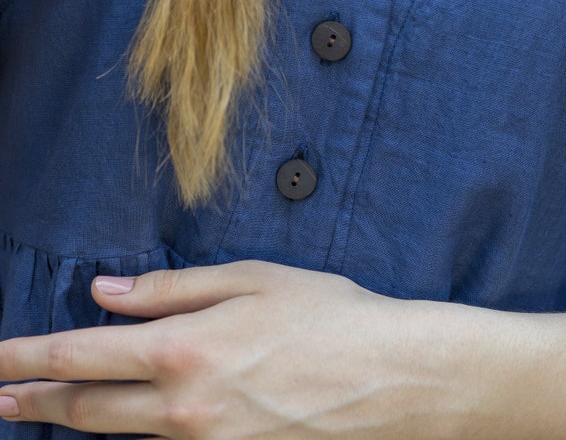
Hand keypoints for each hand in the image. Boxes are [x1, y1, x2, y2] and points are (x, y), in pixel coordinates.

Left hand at [0, 260, 455, 438]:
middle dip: (31, 401)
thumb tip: (106, 291)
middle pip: (84, 410)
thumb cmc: (328, 317)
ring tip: (37, 412)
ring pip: (117, 438)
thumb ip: (170, 288)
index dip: (27, 357)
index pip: (81, 356)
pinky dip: (131, 438)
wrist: (391, 381)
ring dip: (71, 423)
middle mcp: (181, 411)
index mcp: (183, 351)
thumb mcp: (250, 279)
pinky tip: (119, 426)